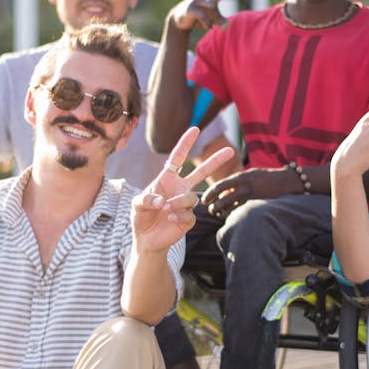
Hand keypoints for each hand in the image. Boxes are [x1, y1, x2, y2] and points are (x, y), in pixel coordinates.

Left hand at [133, 127, 235, 251]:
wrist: (146, 239)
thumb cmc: (141, 217)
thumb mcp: (137, 205)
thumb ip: (146, 199)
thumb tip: (162, 200)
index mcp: (167, 179)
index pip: (177, 158)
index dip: (185, 143)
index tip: (195, 129)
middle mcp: (180, 189)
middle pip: (201, 172)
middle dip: (215, 161)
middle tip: (231, 150)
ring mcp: (186, 204)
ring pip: (192, 197)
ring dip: (178, 202)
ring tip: (166, 209)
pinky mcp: (189, 219)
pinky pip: (190, 214)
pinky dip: (180, 215)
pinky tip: (171, 218)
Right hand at [168, 0, 249, 31]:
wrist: (179, 19)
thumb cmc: (199, 16)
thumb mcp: (212, 18)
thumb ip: (220, 20)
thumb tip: (227, 26)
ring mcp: (197, 0)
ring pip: (210, 4)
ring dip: (214, 12)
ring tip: (215, 18)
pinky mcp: (190, 8)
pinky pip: (202, 16)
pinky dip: (207, 23)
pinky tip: (209, 28)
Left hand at [201, 168, 298, 218]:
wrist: (286, 180)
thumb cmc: (266, 177)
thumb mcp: (250, 175)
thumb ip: (236, 183)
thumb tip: (223, 195)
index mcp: (240, 177)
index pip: (220, 186)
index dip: (210, 194)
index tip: (204, 200)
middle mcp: (244, 185)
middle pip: (222, 198)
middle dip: (214, 206)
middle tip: (210, 210)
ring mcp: (250, 195)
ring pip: (230, 207)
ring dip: (222, 212)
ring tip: (218, 215)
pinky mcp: (256, 202)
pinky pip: (240, 211)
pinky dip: (232, 214)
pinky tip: (230, 217)